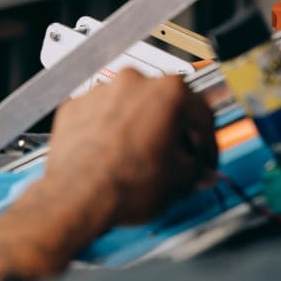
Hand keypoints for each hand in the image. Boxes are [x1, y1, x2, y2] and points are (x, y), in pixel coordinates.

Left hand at [44, 68, 217, 225]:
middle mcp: (131, 83)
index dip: (207, 143)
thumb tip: (195, 171)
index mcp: (167, 92)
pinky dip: (109, 131)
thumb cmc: (123, 185)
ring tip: (140, 159)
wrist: (77, 197)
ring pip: (128, 108)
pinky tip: (113, 155)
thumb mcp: (180, 182)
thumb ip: (196, 171)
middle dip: (171, 132)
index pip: (201, 114)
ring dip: (138, 128)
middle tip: (176, 159)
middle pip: (162, 104)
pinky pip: (100, 116)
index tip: (204, 158)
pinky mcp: (74, 107)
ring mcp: (99, 92)